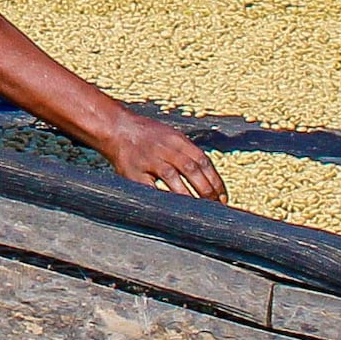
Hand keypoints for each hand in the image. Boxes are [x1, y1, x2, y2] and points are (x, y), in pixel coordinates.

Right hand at [89, 109, 229, 202]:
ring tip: (198, 211)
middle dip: (206, 190)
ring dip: (188, 195)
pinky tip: (171, 210)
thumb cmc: (147, 136)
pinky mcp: (133, 172)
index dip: (215, 180)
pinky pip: (149, 187)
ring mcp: (148, 159)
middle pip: (191, 169)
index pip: (202, 161)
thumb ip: (188, 153)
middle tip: (215, 206)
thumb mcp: (171, 136)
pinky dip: (161, 198)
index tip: (223, 197)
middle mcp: (164, 148)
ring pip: (172, 177)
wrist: (116, 128)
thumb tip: (209, 178)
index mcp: (177, 140)